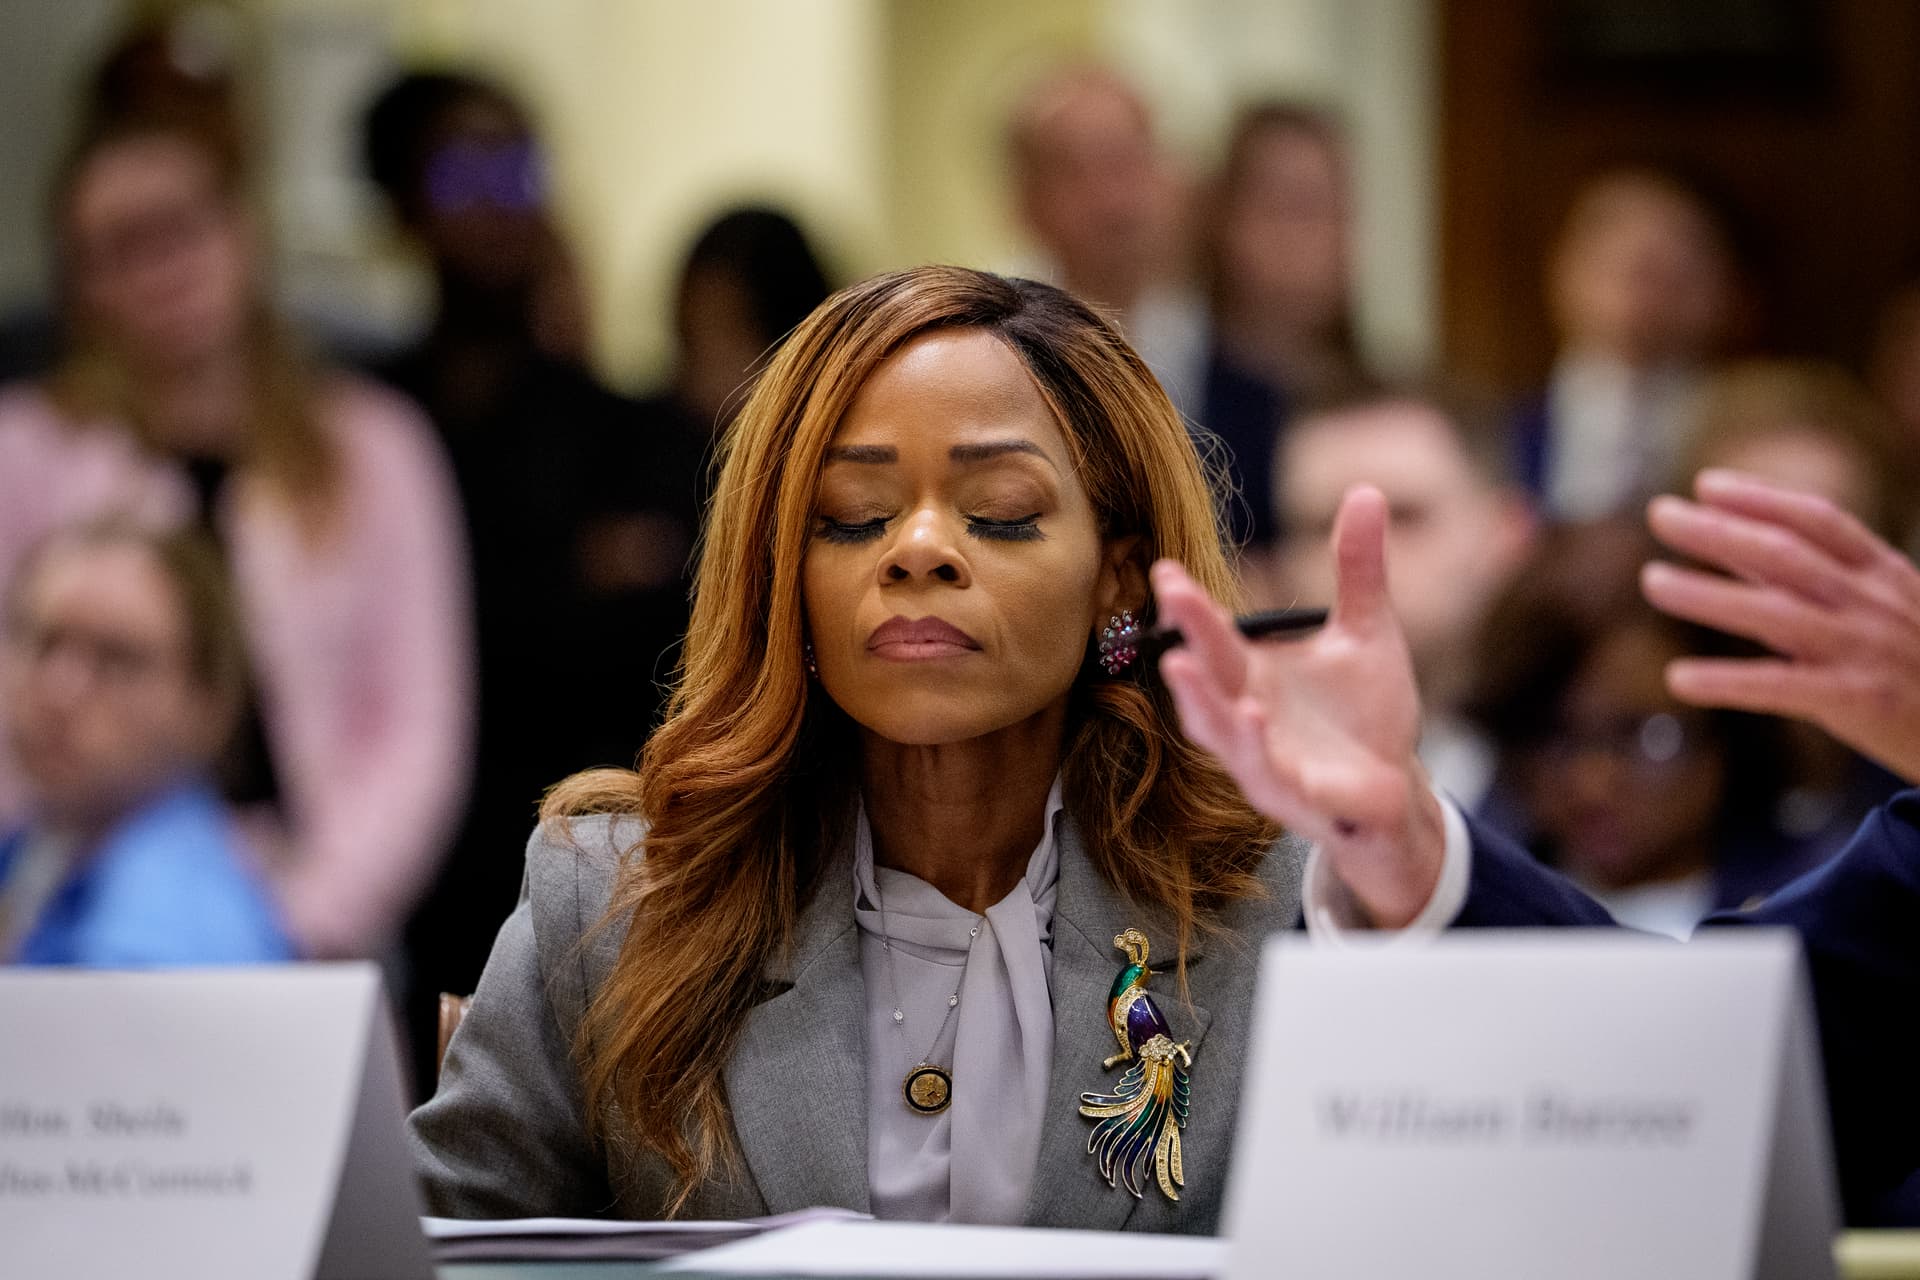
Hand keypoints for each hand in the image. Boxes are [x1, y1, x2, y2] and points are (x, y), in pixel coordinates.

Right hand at [1152, 485, 1445, 926]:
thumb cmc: (1367, 712)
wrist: (1394, 787)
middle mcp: (1245, 716)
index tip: (1167, 567)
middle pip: (1208, 675)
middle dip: (1187, 635)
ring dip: (1199, 699)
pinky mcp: (1293, 796)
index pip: (1214, 635)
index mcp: (1253, 675)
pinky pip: (1267, 774)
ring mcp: (1262, 760)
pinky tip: (1253, 717)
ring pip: (1219, 731)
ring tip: (1181, 662)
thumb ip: (1358, 569)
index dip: (1190, 605)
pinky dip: (1255, 749)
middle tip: (1171, 590)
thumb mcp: (1368, 630)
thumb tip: (1366, 490)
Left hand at [1642, 468, 1919, 785]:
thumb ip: (1806, 578)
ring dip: (1708, 594)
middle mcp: (1872, 603)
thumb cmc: (1918, 663)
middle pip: (1786, 555)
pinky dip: (1727, 681)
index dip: (1761, 498)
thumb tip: (1731, 540)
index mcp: (1883, 573)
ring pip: (1776, 614)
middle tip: (1658, 513)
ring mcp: (1865, 650)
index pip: (1818, 521)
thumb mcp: (1877, 605)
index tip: (1704, 485)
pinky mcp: (1859, 701)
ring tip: (1652, 580)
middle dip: (1719, 531)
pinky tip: (1678, 678)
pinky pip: (1781, 687)